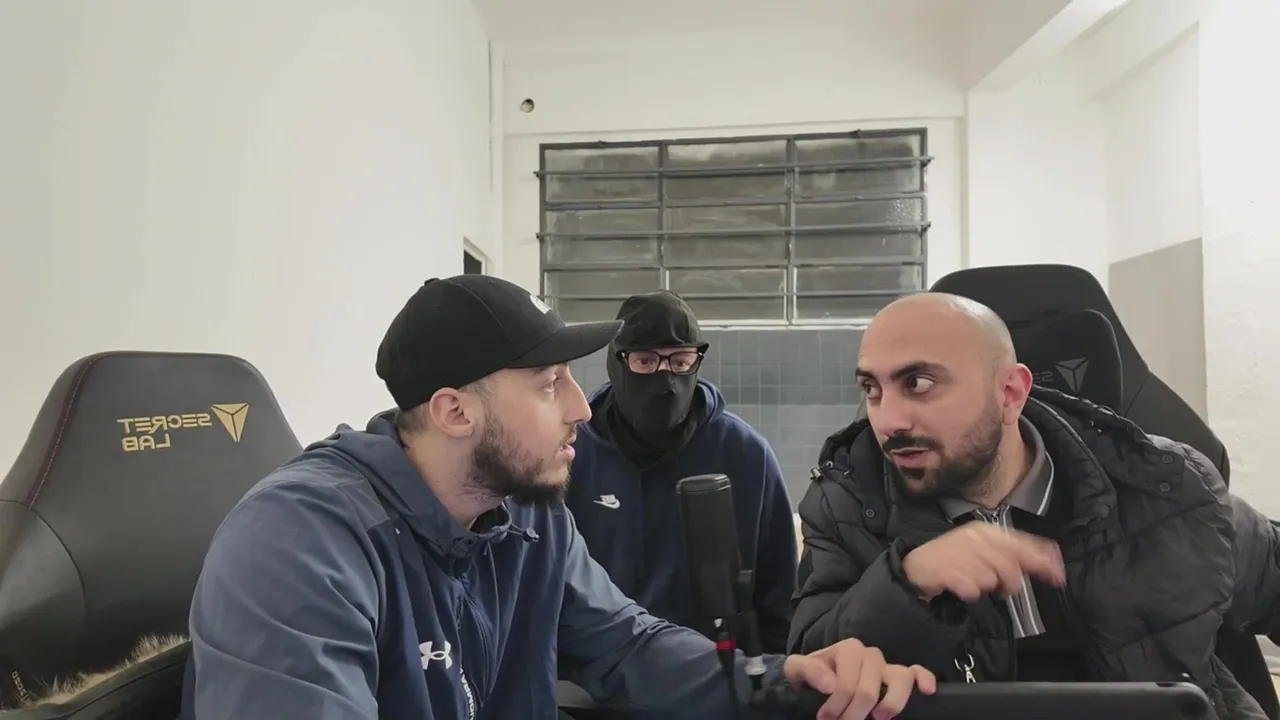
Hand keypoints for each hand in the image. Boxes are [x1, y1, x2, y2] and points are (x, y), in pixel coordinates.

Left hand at [782, 638, 935, 719]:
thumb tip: (829, 684)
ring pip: (900, 680)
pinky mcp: (899, 676)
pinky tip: (927, 691)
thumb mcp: (797, 669)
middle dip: (854, 714)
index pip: (847, 683)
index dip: (836, 705)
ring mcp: (886, 666)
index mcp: (848, 649)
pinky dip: (924, 679)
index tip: (825, 719)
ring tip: (877, 719)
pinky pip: (917, 673)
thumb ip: (807, 670)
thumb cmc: (809, 674)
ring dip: (889, 704)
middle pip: (869, 690)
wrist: (815, 678)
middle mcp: (870, 655)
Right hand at [901, 523, 1064, 601]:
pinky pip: (972, 590)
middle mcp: (974, 539)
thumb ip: (1015, 555)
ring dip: (985, 587)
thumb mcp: (984, 551)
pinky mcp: (947, 570)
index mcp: (985, 532)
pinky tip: (960, 586)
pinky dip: (968, 592)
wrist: (917, 567)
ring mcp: (960, 554)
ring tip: (971, 581)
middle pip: (1010, 568)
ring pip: (991, 580)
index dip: (1042, 559)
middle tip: (999, 588)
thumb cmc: (955, 559)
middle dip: (1008, 583)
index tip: (1059, 576)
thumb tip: (1053, 562)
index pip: (1021, 543)